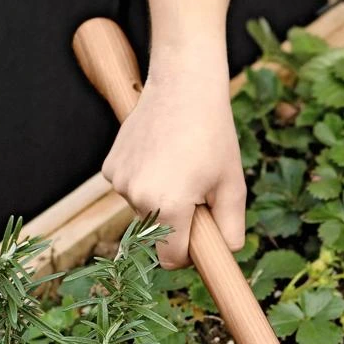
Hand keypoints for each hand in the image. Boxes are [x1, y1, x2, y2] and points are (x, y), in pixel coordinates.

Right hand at [103, 51, 245, 268]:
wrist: (184, 85)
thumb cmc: (214, 136)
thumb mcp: (232, 186)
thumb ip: (232, 229)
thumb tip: (227, 254)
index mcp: (168, 205)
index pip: (171, 258)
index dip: (188, 255)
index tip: (199, 242)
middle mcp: (137, 196)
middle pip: (157, 235)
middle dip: (176, 224)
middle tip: (196, 190)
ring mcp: (119, 181)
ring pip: (143, 212)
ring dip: (160, 201)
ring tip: (178, 166)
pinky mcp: (110, 167)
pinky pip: (130, 191)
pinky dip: (145, 182)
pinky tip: (159, 157)